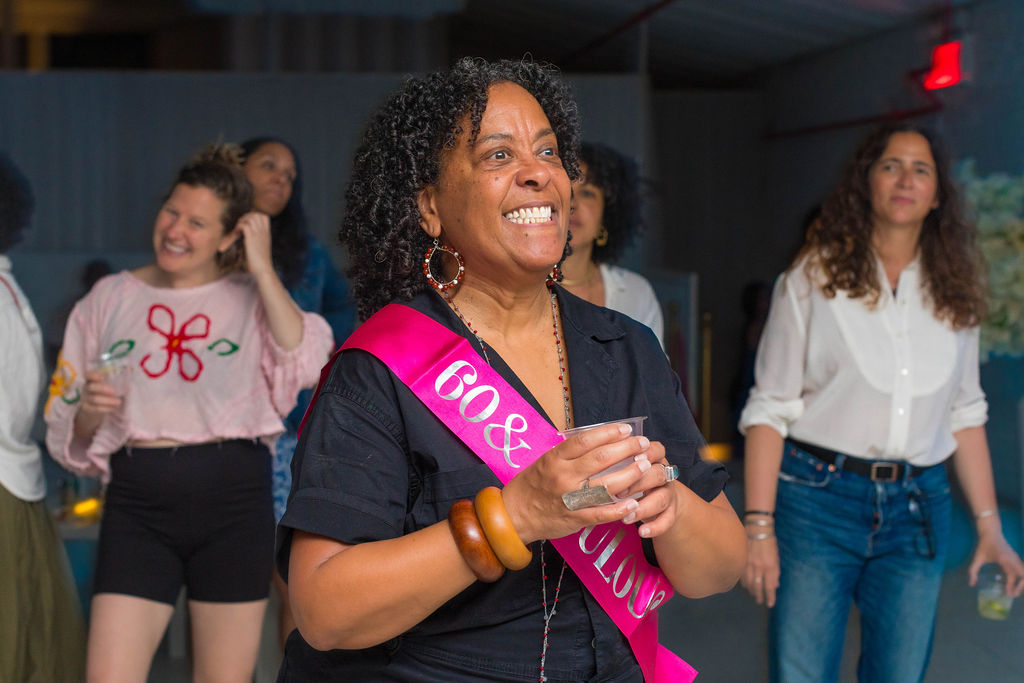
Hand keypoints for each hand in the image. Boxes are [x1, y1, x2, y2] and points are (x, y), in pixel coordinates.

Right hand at [78, 369, 122, 417]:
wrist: (94, 409)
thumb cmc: (104, 393)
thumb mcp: (108, 384)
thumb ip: (116, 378)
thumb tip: (130, 369)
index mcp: (90, 380)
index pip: (88, 375)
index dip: (93, 375)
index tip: (102, 377)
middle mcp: (85, 388)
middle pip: (91, 387)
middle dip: (103, 389)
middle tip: (114, 391)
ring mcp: (85, 398)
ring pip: (94, 399)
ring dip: (108, 400)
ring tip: (119, 402)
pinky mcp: (87, 408)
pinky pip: (96, 408)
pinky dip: (106, 408)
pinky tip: (115, 408)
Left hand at [235, 211, 274, 278]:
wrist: (263, 270)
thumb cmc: (260, 263)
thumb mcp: (259, 249)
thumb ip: (254, 240)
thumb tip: (243, 237)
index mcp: (267, 234)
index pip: (264, 216)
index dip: (254, 215)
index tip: (247, 222)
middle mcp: (264, 232)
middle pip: (257, 214)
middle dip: (246, 216)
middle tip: (240, 225)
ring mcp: (258, 235)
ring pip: (250, 218)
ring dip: (242, 221)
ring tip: (237, 229)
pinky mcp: (251, 239)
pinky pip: (244, 226)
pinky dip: (238, 227)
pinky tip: (236, 234)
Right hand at [501, 422, 650, 543]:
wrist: (513, 516)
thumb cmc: (531, 486)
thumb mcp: (544, 461)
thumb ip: (568, 453)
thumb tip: (597, 440)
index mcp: (555, 459)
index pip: (586, 440)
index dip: (609, 432)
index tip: (626, 429)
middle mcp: (563, 477)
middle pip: (601, 459)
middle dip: (627, 449)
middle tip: (643, 444)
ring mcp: (570, 498)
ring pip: (606, 485)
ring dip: (630, 475)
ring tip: (645, 466)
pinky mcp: (575, 518)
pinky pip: (601, 513)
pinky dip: (619, 508)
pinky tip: (634, 502)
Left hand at [611, 440, 686, 539]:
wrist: (657, 497)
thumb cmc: (632, 477)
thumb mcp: (624, 464)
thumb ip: (612, 459)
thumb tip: (586, 454)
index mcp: (651, 457)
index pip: (654, 450)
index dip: (645, 454)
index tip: (632, 458)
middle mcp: (662, 473)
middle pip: (658, 473)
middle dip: (638, 482)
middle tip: (618, 493)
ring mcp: (667, 492)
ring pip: (662, 497)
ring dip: (644, 508)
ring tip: (626, 518)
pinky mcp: (670, 511)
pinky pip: (667, 519)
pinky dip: (655, 526)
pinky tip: (642, 532)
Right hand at [741, 533, 779, 606]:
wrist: (757, 528)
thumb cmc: (770, 542)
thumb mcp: (776, 557)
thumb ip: (775, 572)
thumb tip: (775, 585)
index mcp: (770, 567)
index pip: (770, 587)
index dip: (770, 597)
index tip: (770, 604)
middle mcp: (759, 567)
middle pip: (758, 587)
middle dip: (759, 596)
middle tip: (760, 601)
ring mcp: (749, 564)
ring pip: (748, 583)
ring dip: (751, 590)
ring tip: (753, 594)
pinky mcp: (741, 560)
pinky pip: (741, 575)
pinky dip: (744, 582)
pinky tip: (746, 585)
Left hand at [968, 527, 1023, 597]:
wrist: (992, 532)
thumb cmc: (984, 545)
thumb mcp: (977, 558)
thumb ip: (973, 571)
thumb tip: (971, 584)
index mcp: (1005, 559)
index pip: (1012, 575)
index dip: (1011, 586)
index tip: (1008, 594)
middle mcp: (1014, 560)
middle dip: (1020, 586)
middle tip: (1012, 595)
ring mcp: (1016, 559)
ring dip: (1021, 583)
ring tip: (1014, 591)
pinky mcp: (1016, 559)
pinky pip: (1022, 570)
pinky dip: (1020, 578)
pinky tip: (1013, 583)